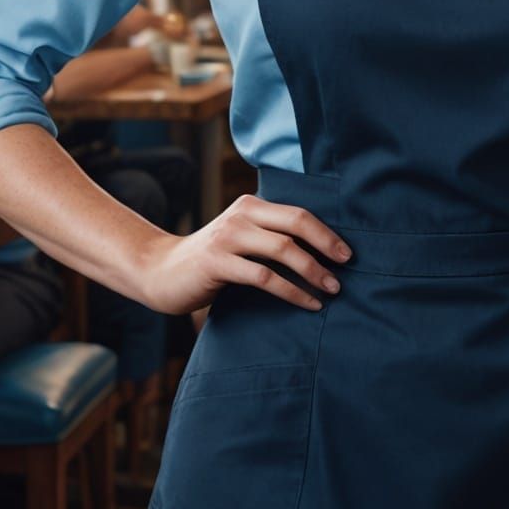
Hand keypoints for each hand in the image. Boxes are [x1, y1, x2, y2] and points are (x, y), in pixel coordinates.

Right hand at [147, 194, 350, 314]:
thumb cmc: (212, 260)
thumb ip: (269, 237)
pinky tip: (308, 303)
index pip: (299, 213)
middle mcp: (241, 215)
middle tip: (346, 268)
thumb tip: (320, 253)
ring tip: (332, 290)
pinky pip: (264, 277)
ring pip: (283, 250)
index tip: (347, 254)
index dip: (326, 233)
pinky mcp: (217, 262)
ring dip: (313, 271)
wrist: (160, 271)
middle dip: (326, 246)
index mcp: (251, 204)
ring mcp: (228, 237)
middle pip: (296, 225)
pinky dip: (291, 292)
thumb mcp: (241, 239)